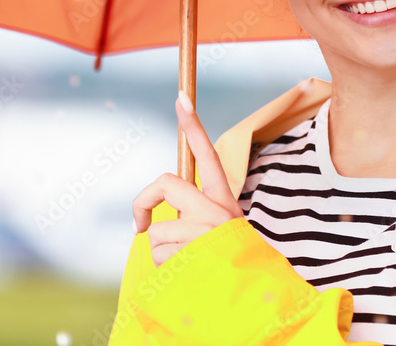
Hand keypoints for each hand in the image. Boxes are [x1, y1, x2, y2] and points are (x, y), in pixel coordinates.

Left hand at [132, 90, 242, 266]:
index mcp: (225, 200)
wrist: (254, 298)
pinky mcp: (191, 254)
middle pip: (165, 183)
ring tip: (188, 266)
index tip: (181, 97)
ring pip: (157, 233)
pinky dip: (166, 270)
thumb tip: (154, 224)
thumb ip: (194, 218)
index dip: (193, 126)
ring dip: (163, 253)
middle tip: (141, 224)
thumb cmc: (232, 264)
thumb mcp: (220, 232)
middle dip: (143, 202)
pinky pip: (159, 257)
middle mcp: (216, 210)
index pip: (207, 155)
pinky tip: (188, 277)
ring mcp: (204, 232)